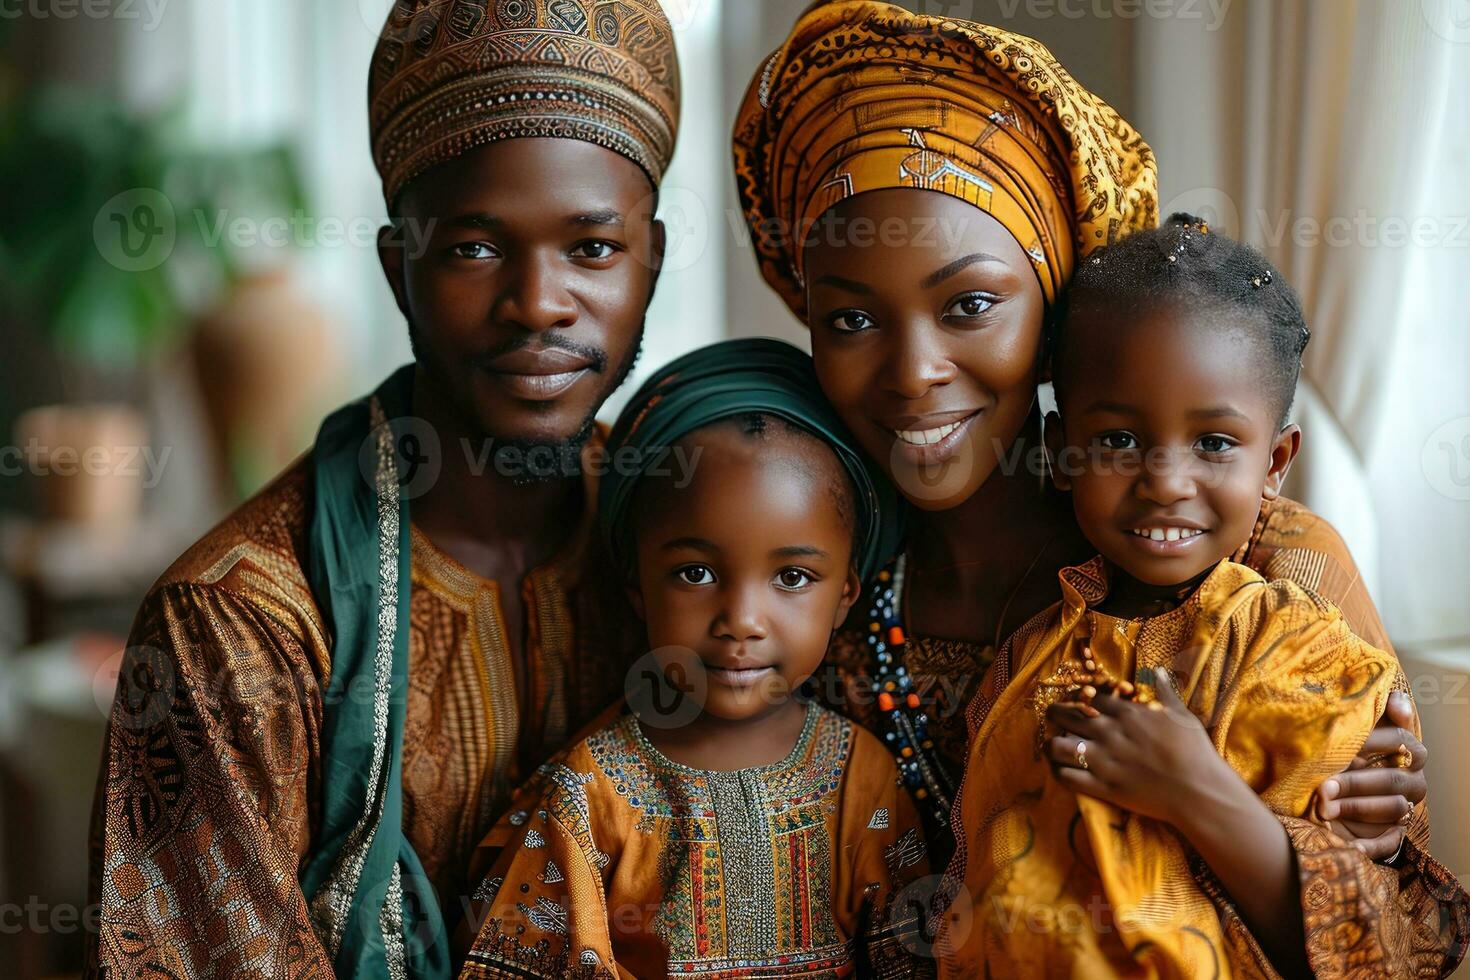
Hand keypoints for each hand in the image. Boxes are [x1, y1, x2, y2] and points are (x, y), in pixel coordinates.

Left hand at [1044, 668, 1232, 827]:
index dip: (1079, 699)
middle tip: (1055, 718)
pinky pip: (1066, 778)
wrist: (1200, 791)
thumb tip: (1159, 671)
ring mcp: (1103, 761)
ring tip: (1053, 746)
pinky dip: (1058, 772)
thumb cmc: (1196, 751)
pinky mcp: (1102, 787)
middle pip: (1066, 716)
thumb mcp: (1182, 714)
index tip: (1077, 702)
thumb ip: (1165, 691)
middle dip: (1056, 714)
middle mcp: (1109, 733)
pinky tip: (1061, 769)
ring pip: (1057, 747)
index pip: (1089, 699)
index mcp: (1127, 714)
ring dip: (1051, 745)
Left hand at [1316, 691, 1426, 860]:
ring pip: (1392, 808)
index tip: (1344, 744)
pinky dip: (1370, 846)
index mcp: (1408, 750)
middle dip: (1355, 782)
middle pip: (1393, 779)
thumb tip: (1396, 701)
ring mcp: (1405, 807)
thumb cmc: (1347, 749)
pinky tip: (1351, 847)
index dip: (1373, 742)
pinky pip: (1389, 842)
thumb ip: (1376, 711)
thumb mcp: (1357, 728)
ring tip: (1324, 808)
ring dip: (1357, 808)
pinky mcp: (1392, 833)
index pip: (1400, 741)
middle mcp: (1412, 779)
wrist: (1334, 788)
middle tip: (1323, 785)